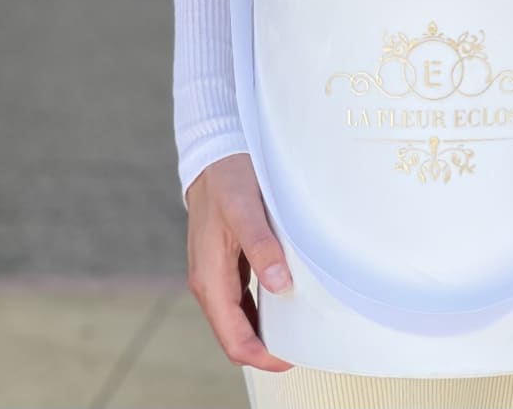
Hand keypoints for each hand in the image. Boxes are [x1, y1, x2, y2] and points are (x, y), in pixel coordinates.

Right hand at [185, 153, 294, 371]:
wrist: (213, 154)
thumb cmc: (227, 178)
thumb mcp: (246, 209)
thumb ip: (261, 247)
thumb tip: (280, 286)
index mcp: (210, 278)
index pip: (234, 338)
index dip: (262, 356)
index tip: (292, 359)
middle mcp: (209, 281)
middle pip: (235, 334)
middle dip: (265, 349)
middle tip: (303, 347)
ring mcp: (215, 271)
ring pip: (238, 317)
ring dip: (262, 329)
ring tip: (297, 329)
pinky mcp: (224, 259)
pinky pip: (240, 297)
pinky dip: (258, 307)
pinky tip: (282, 300)